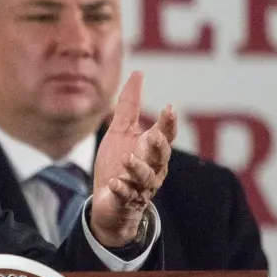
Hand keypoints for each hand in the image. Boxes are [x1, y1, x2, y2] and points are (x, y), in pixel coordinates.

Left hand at [90, 71, 176, 246]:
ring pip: (146, 178)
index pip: (165, 135)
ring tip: (127, 158)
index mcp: (152, 150)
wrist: (107, 201)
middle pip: (161, 157)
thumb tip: (138, 74)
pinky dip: (122, 190)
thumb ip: (130, 105)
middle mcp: (152, 168)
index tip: (169, 108)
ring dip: (138, 168)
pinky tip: (115, 183)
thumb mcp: (121, 131)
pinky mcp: (125, 202)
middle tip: (154, 136)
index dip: (169, 123)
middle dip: (160, 147)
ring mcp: (140, 187)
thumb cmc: (118, 163)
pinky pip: (126, 196)